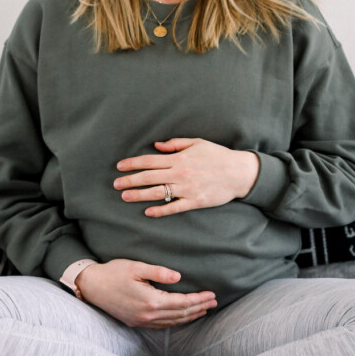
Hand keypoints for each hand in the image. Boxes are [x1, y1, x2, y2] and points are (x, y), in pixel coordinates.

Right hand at [74, 259, 216, 327]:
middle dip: (199, 308)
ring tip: (203, 310)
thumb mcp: (136, 267)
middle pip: (180, 314)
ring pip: (173, 322)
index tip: (212, 294)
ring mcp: (142, 321)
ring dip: (190, 316)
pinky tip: (182, 317)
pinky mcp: (136, 322)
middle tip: (214, 302)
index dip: (199, 299)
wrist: (91, 286)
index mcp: (150, 301)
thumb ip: (158, 272)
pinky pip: (162, 325)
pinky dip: (176, 321)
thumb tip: (179, 277)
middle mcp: (148, 315)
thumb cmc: (113, 273)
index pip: (182, 303)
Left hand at [114, 138, 259, 216]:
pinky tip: (147, 212)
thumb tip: (156, 146)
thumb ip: (175, 144)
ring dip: (139, 195)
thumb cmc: (217, 155)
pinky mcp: (195, 201)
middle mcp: (180, 173)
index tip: (120, 166)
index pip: (150, 161)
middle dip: (130, 180)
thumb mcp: (197, 143)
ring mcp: (187, 188)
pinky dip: (160, 210)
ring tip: (125, 196)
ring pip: (158, 193)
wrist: (238, 172)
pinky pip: (174, 207)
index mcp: (179, 158)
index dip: (133, 163)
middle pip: (149, 177)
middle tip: (115, 184)